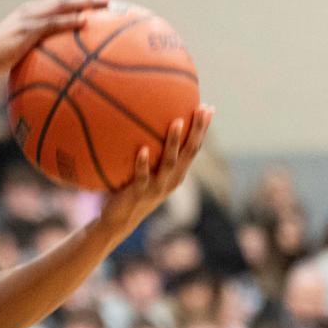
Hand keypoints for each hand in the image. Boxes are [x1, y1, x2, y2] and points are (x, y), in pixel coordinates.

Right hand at [0, 0, 113, 76]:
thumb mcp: (20, 51)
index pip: (59, 2)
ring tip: (105, 3)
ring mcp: (29, 17)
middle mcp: (31, 10)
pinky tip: (85, 21)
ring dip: (85, 2)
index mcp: (31, 13)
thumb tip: (54, 64)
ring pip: (62, 4)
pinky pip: (53, 23)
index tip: (99, 0)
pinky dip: (70, 20)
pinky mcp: (26, 29)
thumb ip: (37, 51)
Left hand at [98, 106, 214, 242]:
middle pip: (189, 152)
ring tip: (176, 122)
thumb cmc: (130, 188)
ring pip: (169, 163)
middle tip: (202, 109)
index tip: (208, 107)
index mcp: (176, 173)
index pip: (194, 147)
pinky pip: (142, 176)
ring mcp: (157, 187)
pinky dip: (143, 163)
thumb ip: (150, 149)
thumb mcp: (146, 169)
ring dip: (173, 142)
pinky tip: (142, 149)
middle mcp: (172, 179)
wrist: (119, 219)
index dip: (202, 129)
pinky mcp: (139, 193)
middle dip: (198, 130)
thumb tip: (141, 118)